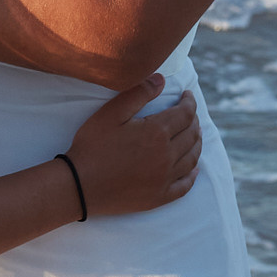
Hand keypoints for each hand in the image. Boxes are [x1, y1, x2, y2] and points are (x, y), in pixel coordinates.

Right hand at [62, 76, 201, 216]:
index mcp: (157, 132)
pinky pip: (185, 185)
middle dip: (194, 120)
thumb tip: (162, 80)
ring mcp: (165, 178)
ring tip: (195, 134)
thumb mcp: (111, 113)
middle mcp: (167, 156)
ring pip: (192, 158)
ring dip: (197, 143)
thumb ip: (138, 93)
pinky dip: (193, 175)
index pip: (185, 114)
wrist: (80, 186)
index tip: (188, 95)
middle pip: (192, 135)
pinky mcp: (160, 196)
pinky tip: (195, 169)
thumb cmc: (92, 146)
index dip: (190, 102)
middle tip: (189, 113)